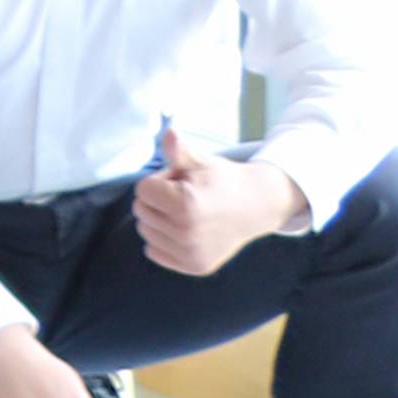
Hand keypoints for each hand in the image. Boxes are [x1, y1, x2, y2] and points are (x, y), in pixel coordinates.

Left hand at [133, 117, 294, 279]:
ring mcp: (191, 252)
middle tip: (185, 197)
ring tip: (187, 213)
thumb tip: (168, 132)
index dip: (160, 181)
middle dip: (158, 200)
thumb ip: (177, 150)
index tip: (180, 181)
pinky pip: (154, 252)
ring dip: (159, 220)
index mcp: (185, 203)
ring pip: (145, 231)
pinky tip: (185, 230)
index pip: (142, 189)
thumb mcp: (199, 162)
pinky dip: (163, 240)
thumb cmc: (222, 180)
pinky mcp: (194, 266)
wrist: (256, 205)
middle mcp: (186, 232)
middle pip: (141, 211)